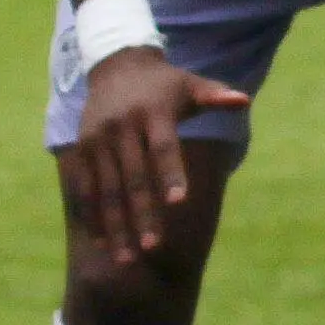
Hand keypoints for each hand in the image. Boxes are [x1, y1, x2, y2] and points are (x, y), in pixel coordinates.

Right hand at [64, 47, 251, 264]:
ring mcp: (97, 140)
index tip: (180, 203)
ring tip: (126, 258)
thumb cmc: (165, 83)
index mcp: (153, 113)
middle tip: (153, 246)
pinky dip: (92, 216)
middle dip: (142, 214)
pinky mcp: (80, 150)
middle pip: (134, 177)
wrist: (116, 67)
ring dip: (115, 226)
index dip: (171, 174)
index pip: (164, 148)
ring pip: (106, 190)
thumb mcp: (191, 84)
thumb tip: (244, 100)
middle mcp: (122, 127)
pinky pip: (84, 188)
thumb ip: (215, 96)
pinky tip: (103, 242)